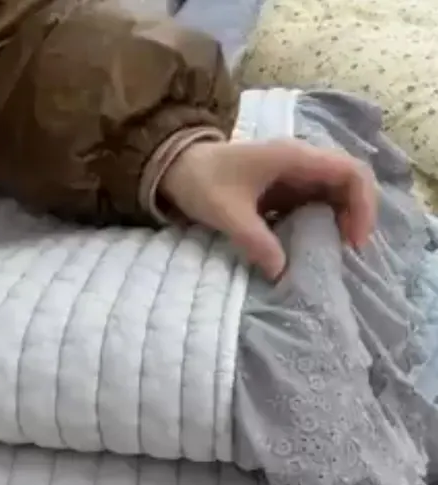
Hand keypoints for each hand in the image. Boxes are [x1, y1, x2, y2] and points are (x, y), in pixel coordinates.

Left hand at [158, 138, 377, 279]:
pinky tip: (312, 248)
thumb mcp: (226, 213)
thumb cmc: (202, 182)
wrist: (177, 168)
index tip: (354, 241)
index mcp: (294, 158)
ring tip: (334, 253)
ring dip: (339, 221)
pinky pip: (312, 204)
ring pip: (332, 194)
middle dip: (356, 216)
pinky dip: (319, 224)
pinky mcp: (282, 189)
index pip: (350, 172)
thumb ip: (254, 240)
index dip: (362, 205)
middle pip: (348, 183)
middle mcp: (301, 161)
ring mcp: (292, 174)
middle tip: (348, 253)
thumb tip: (281, 272)